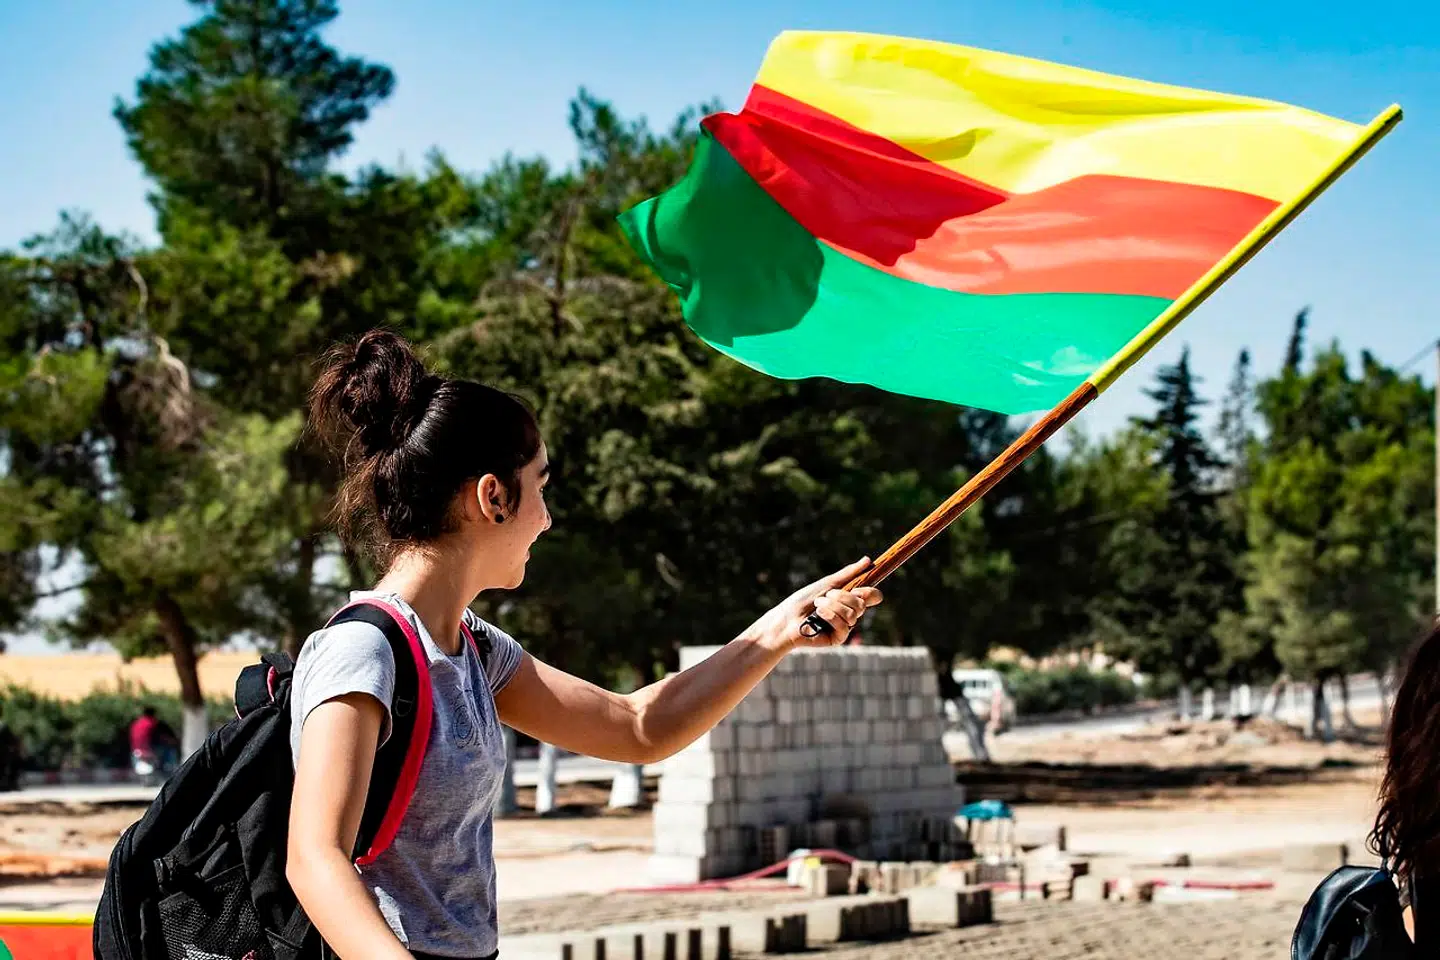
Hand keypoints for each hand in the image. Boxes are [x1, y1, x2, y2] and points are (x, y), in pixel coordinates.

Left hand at [745, 558, 883, 652]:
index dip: (871, 592)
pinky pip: (844, 625)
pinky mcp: (838, 638)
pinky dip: (829, 616)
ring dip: (832, 605)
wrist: (786, 618)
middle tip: (825, 595)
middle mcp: (850, 613)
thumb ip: (848, 574)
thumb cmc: (803, 600)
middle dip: (841, 596)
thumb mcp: (827, 583)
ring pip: (853, 614)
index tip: (858, 588)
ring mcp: (845, 627)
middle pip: (862, 603)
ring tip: (817, 606)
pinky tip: (818, 616)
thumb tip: (868, 560)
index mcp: (849, 599)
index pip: (873, 596)